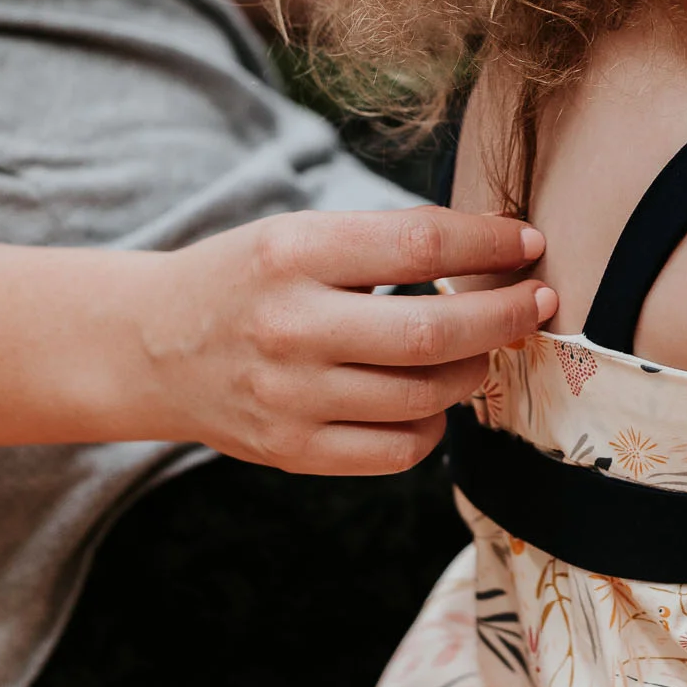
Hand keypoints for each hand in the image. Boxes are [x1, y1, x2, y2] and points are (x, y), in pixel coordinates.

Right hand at [136, 206, 552, 474]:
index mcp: (294, 254)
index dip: (489, 246)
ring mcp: (290, 397)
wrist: (148, 346)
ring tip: (483, 349)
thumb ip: (384, 243)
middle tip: (539, 301)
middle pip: (434, 331)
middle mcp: (291, 326)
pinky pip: (397, 450)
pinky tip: (434, 401)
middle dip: (505, 316)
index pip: (420, 245)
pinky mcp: (292, 451)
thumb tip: (495, 251)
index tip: (528, 244)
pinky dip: (433, 425)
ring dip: (475, 370)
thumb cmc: (245, 280)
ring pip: (426, 396)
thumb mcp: (299, 235)